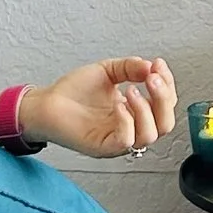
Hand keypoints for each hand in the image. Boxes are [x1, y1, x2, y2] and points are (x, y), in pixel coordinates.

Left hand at [26, 57, 177, 158]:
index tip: (158, 64)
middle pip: (165, 124)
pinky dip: (127, 121)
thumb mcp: (107, 71)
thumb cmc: (72, 92)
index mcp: (134, 114)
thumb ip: (130, 67)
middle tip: (152, 77)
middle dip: (164, 98)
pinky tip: (119, 103)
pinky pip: (125, 141)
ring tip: (132, 89)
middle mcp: (129, 128)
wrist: (44, 104)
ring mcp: (117, 140)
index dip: (167, 85)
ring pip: (150, 136)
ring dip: (146, 109)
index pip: (165, 106)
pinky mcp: (102, 147)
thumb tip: (151, 66)